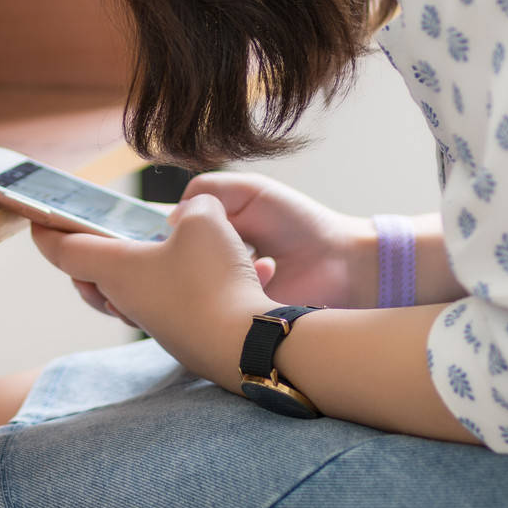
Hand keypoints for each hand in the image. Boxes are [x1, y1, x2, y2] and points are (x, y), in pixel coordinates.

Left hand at [30, 194, 278, 392]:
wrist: (249, 348)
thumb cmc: (214, 282)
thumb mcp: (204, 222)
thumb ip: (195, 208)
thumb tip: (196, 215)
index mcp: (116, 269)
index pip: (64, 251)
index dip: (47, 232)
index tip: (36, 220)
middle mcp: (127, 299)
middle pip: (92, 276)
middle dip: (88, 252)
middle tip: (96, 230)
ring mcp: (155, 322)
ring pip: (129, 291)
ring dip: (135, 267)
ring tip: (156, 243)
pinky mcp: (183, 335)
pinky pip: (168, 302)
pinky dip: (176, 282)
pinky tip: (210, 267)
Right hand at [180, 172, 377, 308]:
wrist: (340, 261)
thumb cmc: (297, 222)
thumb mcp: (251, 190)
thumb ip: (208, 189)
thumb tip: (171, 220)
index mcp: (212, 233)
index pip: (173, 236)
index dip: (167, 235)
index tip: (169, 232)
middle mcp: (213, 265)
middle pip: (179, 264)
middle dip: (187, 255)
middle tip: (203, 246)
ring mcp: (224, 293)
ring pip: (196, 287)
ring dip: (218, 268)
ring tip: (252, 255)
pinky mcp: (238, 318)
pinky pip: (221, 307)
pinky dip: (241, 284)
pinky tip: (268, 271)